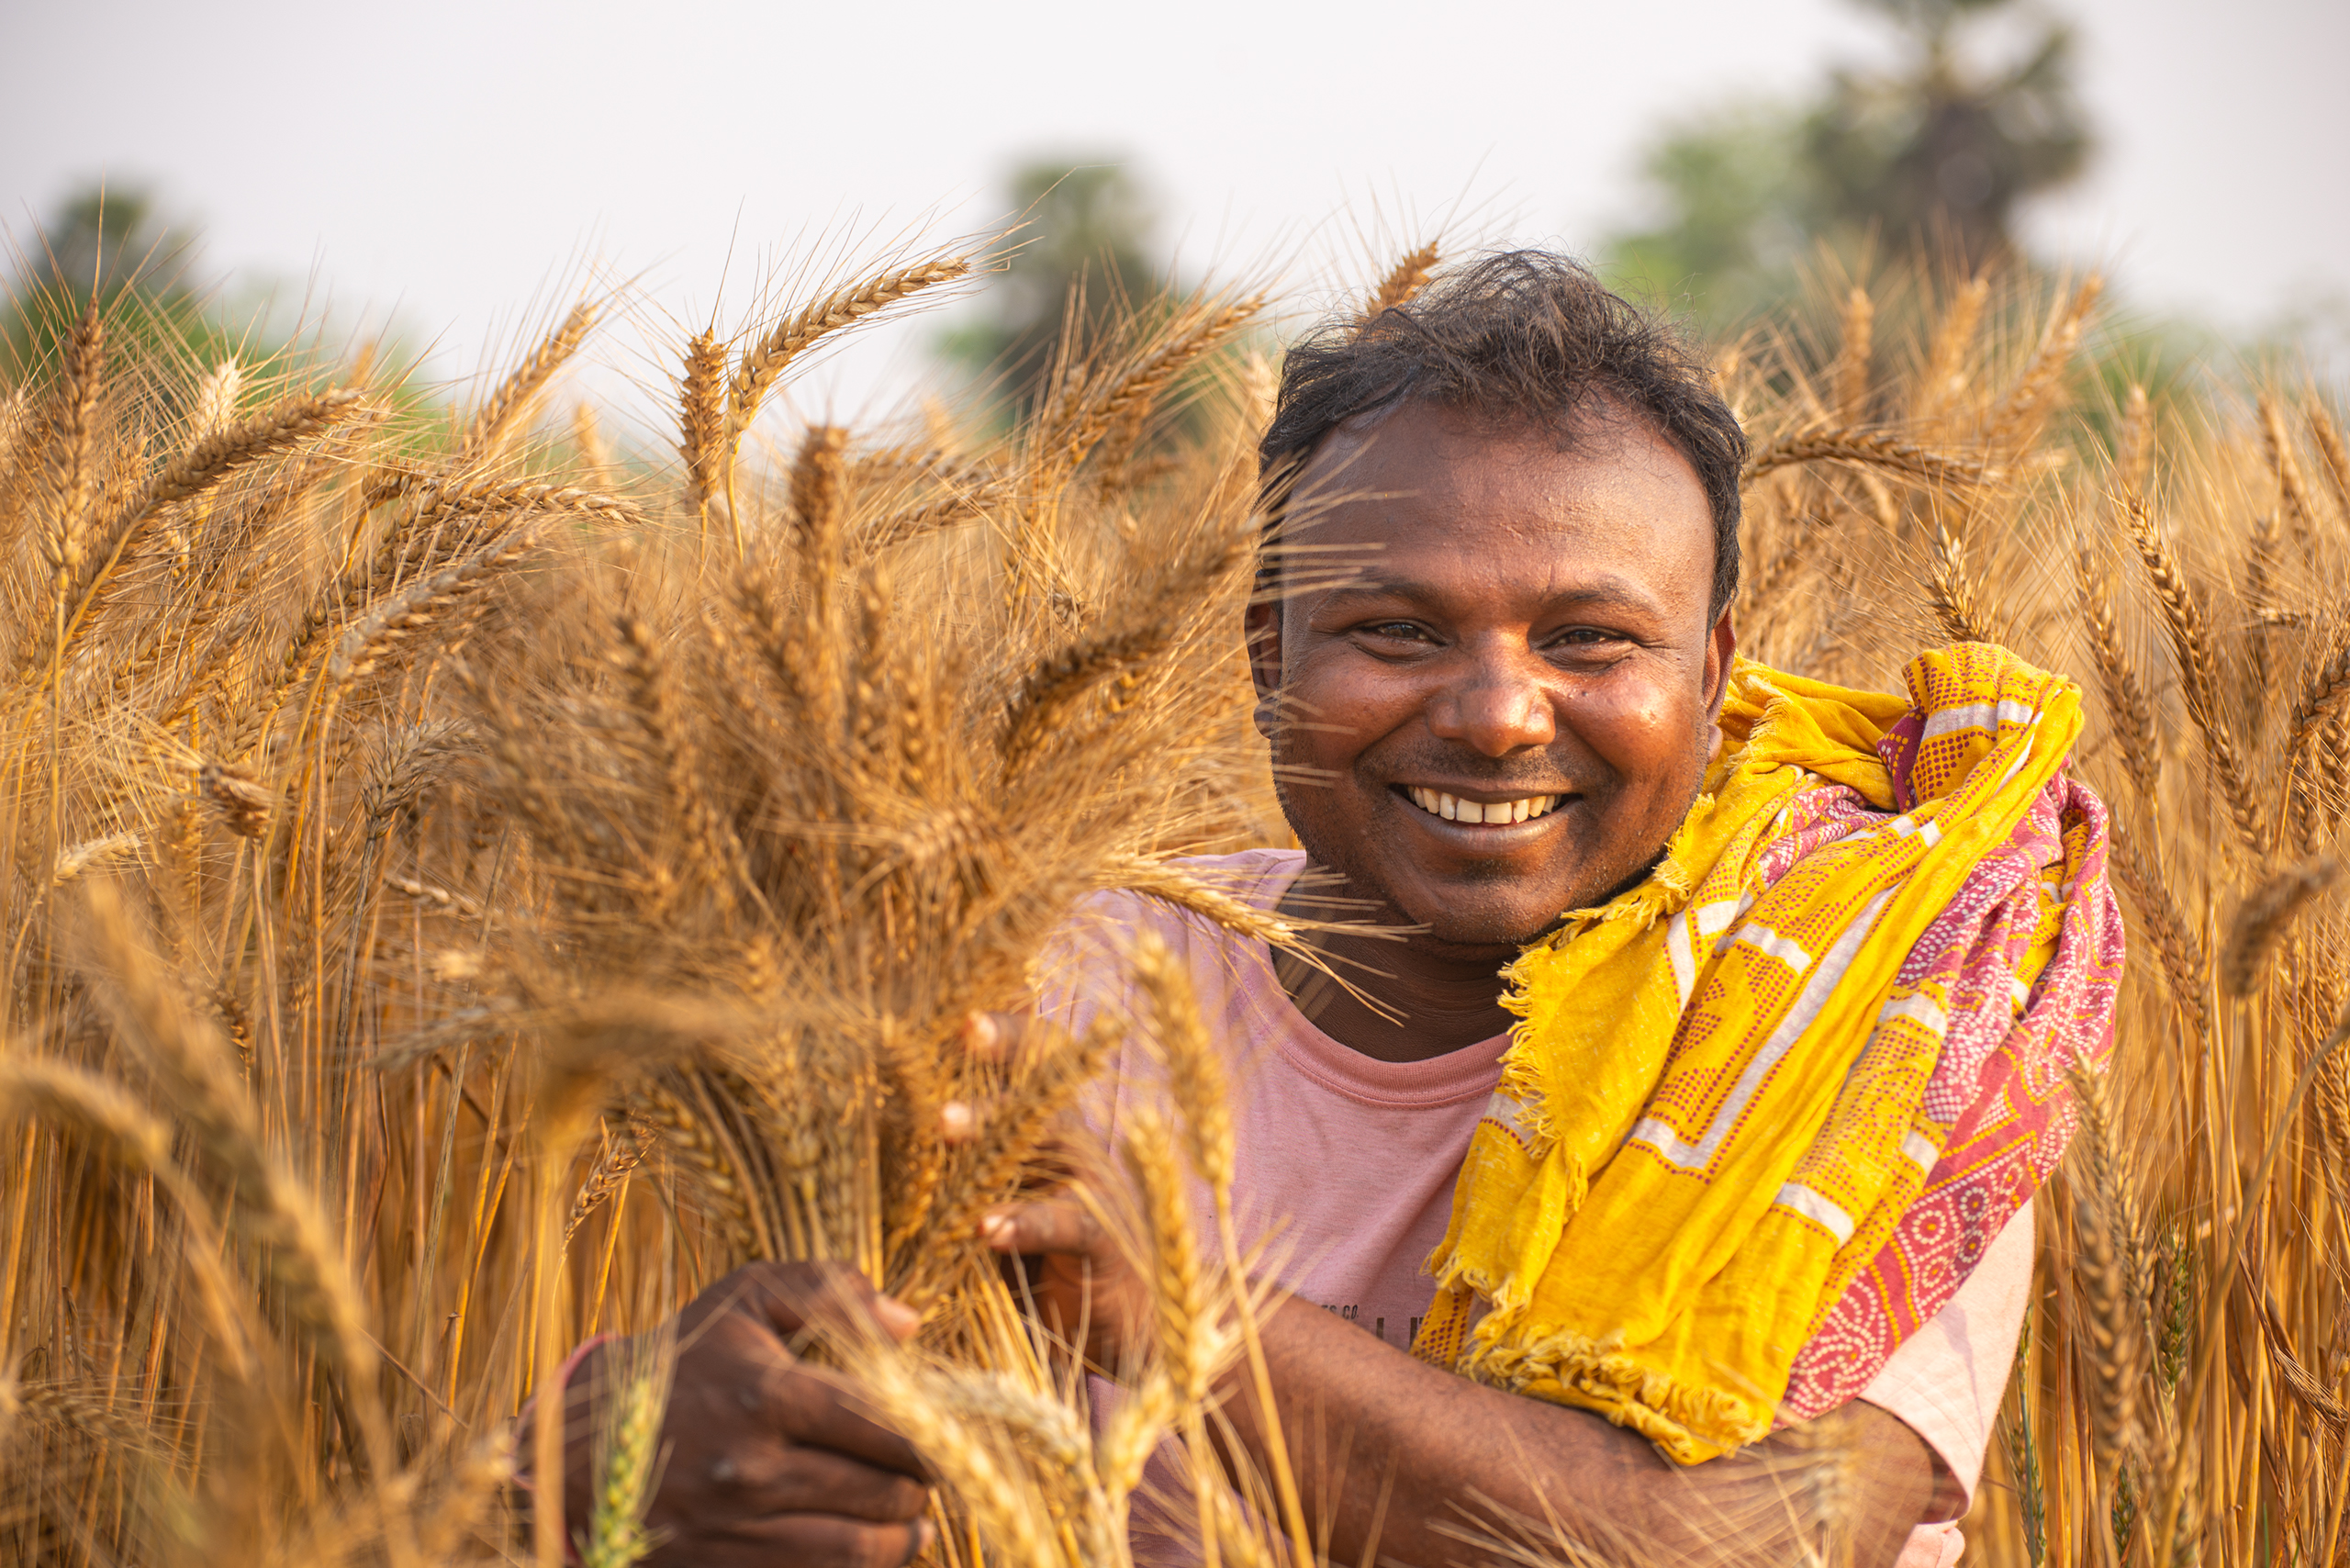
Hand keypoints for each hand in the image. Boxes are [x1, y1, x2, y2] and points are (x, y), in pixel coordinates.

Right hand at [553, 1260, 933, 1567]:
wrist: (581, 1446)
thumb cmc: (680, 1362)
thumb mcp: (743, 1298)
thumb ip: (828, 1292)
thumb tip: (908, 1322)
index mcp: (767, 1394)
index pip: (885, 1424)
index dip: (930, 1435)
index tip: (945, 1431)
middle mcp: (753, 1468)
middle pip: (881, 1490)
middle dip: (920, 1486)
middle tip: (930, 1474)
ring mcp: (736, 1529)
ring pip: (859, 1548)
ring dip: (902, 1537)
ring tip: (914, 1519)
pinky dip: (860, 1566)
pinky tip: (874, 1548)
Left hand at [953, 1012, 1150, 1371]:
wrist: (1115, 1328)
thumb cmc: (1033, 1262)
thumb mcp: (987, 1205)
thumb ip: (944, 1174)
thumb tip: (862, 1144)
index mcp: (1042, 1125)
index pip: (1032, 1056)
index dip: (1003, 1029)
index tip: (956, 1011)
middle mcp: (1071, 1142)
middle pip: (1042, 1076)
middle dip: (1001, 1049)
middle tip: (957, 1033)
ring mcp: (1091, 1186)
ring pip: (1047, 1138)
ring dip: (992, 1128)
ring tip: (943, 1127)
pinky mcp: (1102, 1241)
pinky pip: (1064, 1221)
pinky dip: (1023, 1222)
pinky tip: (984, 1228)